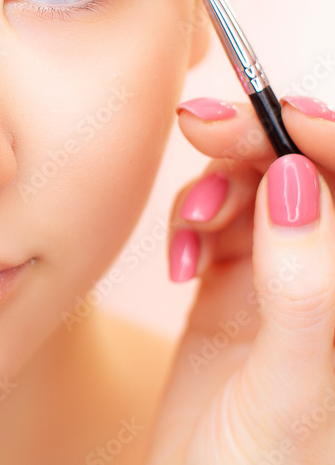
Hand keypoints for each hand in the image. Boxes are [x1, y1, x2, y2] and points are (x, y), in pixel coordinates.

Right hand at [145, 96, 334, 464]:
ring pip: (257, 188)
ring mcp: (285, 281)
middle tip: (200, 125)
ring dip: (216, 187)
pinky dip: (191, 223)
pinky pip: (217, 222)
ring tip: (190, 227)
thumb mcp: (292, 385)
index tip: (276, 116)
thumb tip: (296, 179)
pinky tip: (181, 259)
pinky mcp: (235, 288)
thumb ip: (303, 284)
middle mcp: (330, 277)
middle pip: (306, 174)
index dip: (326, 137)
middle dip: (258, 142)